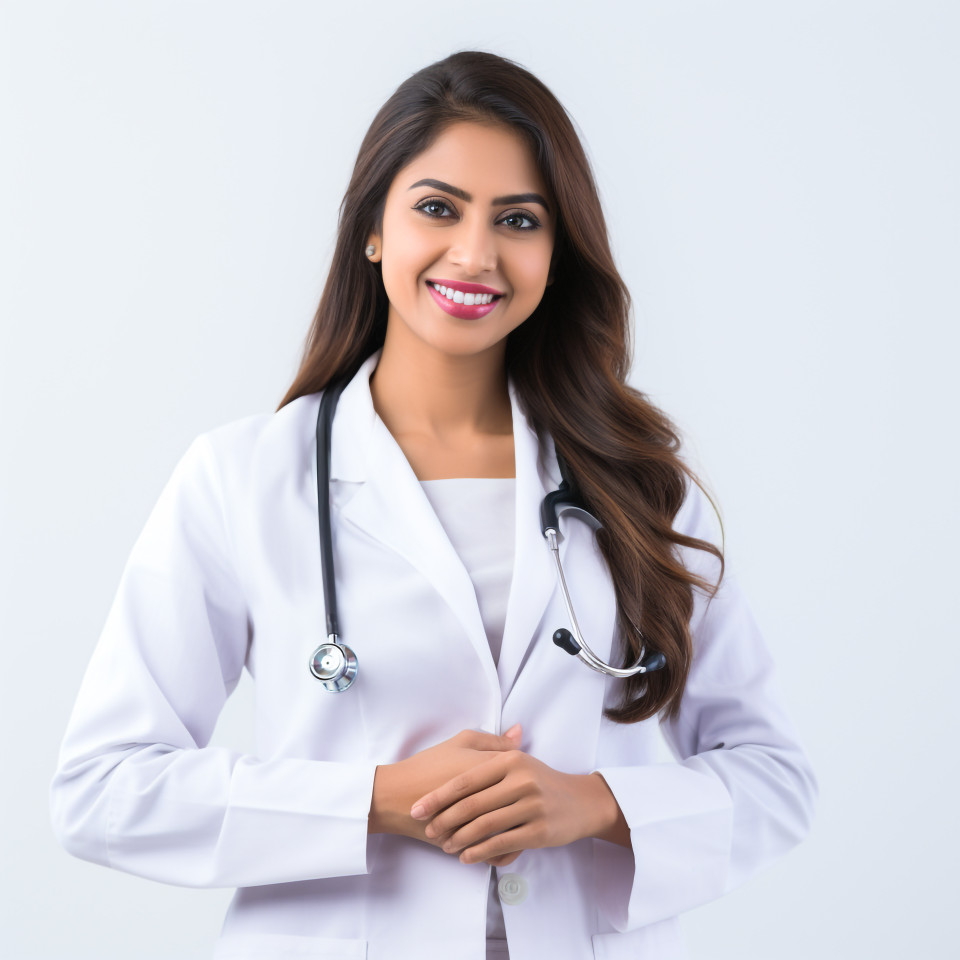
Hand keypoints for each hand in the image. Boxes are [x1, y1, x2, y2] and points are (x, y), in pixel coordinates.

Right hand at [369, 726, 522, 846]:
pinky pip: (495, 853)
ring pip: (511, 832)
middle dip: (525, 805)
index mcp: (488, 769)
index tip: (526, 779)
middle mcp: (487, 796)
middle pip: (519, 804)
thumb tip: (520, 732)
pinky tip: (502, 843)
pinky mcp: (467, 844)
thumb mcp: (461, 742)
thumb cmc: (429, 765)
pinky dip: (502, 851)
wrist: (396, 796)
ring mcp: (477, 823)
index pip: (521, 773)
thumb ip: (493, 740)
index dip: (526, 775)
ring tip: (517, 824)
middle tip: (527, 803)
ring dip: (518, 830)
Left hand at [410, 729, 628, 864]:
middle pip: (472, 804)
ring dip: (460, 839)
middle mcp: (521, 780)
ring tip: (445, 846)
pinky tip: (466, 857)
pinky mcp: (539, 830)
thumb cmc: (541, 780)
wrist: (582, 802)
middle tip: (428, 830)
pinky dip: (479, 852)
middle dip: (445, 820)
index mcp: (510, 760)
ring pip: (485, 826)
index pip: (466, 779)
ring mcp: (531, 806)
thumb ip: (490, 753)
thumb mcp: (519, 760)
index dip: (439, 796)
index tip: (418, 808)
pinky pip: (501, 843)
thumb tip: (457, 746)